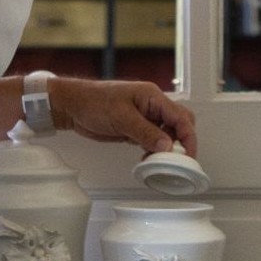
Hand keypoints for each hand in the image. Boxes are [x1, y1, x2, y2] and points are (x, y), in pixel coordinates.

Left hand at [49, 78, 196, 157]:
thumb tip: (167, 146)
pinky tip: (148, 159)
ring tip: (159, 163)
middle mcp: (153, 106)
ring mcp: (145, 117)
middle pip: (180, 123)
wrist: (72, 106)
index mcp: (153, 97)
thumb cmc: (93, 102)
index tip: (188, 155)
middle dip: (182, 142)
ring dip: (167, 149)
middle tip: (178, 161)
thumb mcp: (121, 118)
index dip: (188, 137)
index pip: (181, 117)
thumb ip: (146, 132)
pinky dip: (154, 151)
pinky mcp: (136, 128)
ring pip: (167, 134)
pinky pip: (153, 140)